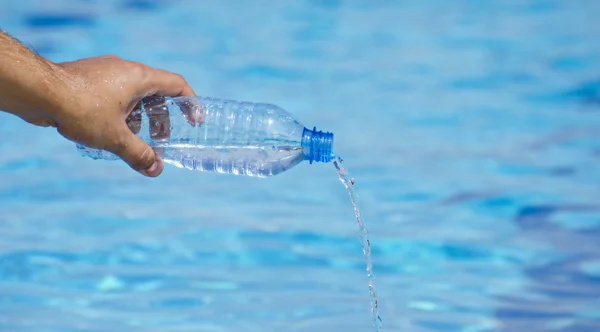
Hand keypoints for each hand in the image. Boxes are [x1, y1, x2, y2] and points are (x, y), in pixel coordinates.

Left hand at [49, 55, 195, 176]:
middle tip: (160, 141)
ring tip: (131, 141)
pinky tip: (108, 132)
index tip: (194, 121)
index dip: (190, 103)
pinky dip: (120, 112)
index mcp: (139, 78)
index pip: (176, 84)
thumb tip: (156, 170)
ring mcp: (106, 72)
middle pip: (155, 93)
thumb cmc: (81, 109)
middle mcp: (125, 70)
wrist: (38, 91)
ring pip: (133, 95)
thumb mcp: (115, 137)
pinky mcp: (89, 77)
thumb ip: (139, 155)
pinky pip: (114, 94)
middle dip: (161, 120)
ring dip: (139, 118)